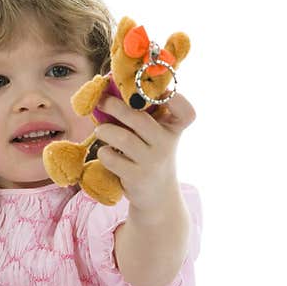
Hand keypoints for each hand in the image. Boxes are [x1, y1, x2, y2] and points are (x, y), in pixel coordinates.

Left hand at [93, 92, 195, 212]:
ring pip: (122, 137)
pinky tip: (107, 152)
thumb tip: (108, 91)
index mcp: (175, 128)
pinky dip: (104, 152)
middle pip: (139, 119)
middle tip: (102, 102)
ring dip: (104, 130)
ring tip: (100, 130)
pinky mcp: (136, 177)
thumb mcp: (157, 134)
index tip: (161, 91)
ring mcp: (152, 161)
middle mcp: (167, 144)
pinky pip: (111, 158)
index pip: (186, 112)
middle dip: (115, 106)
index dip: (175, 98)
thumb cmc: (151, 154)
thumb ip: (145, 114)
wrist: (157, 194)